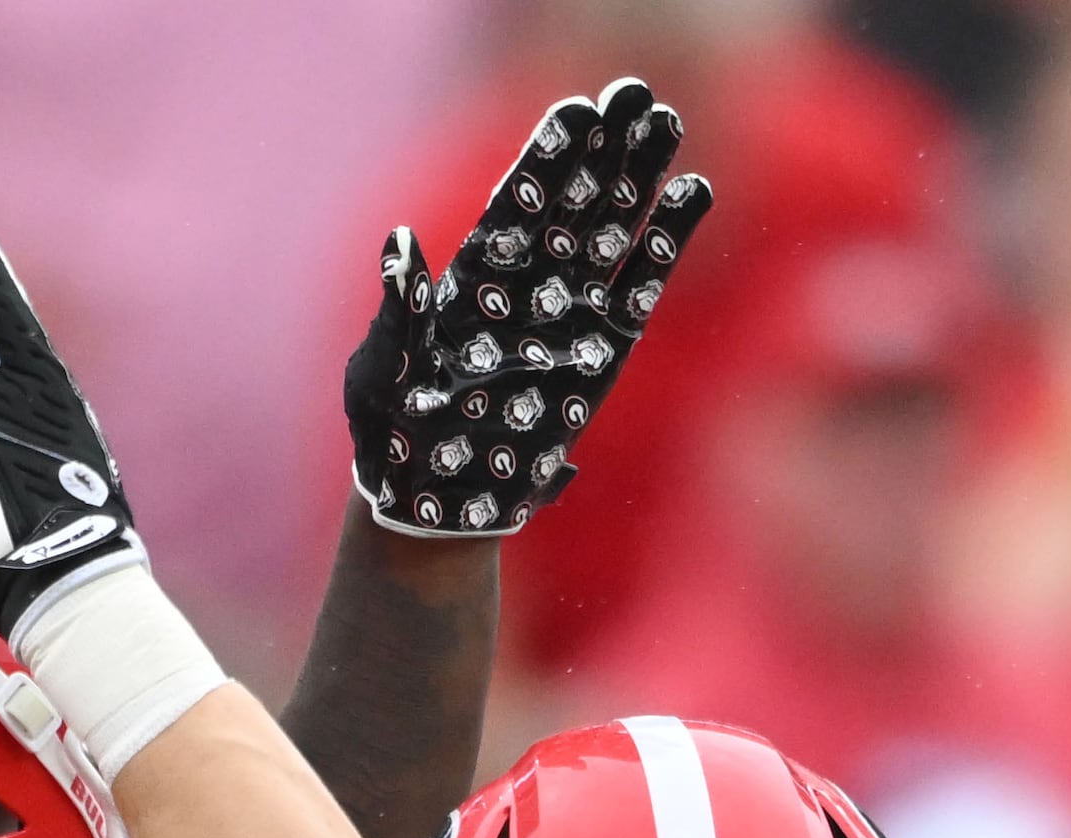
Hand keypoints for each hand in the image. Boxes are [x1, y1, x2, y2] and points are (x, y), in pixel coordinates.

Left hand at [342, 75, 711, 535]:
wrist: (431, 511)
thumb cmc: (391, 443)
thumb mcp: (379, 376)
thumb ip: (397, 312)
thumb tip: (399, 241)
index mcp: (470, 282)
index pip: (516, 205)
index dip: (546, 158)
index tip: (578, 109)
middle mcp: (523, 292)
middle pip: (570, 204)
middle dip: (603, 150)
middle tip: (637, 93)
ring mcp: (565, 322)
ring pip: (609, 236)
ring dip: (638, 181)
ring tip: (668, 123)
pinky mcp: (599, 361)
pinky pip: (639, 295)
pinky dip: (665, 247)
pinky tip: (692, 196)